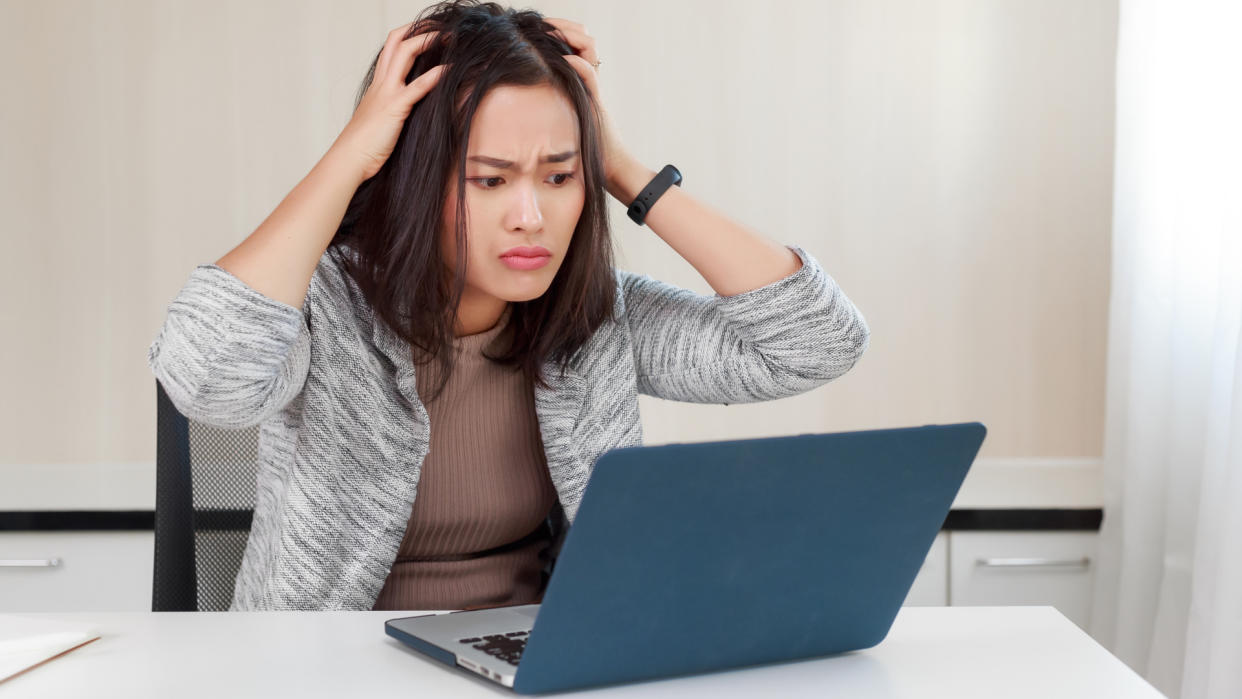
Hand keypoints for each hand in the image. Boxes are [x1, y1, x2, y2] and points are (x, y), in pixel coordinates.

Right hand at [332, 23, 446, 181]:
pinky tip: (450, 68)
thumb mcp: (379, 121)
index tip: (428, 32)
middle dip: (420, 29)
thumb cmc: (365, 146)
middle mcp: (381, 84)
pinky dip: (434, 76)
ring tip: (450, 36)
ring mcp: (387, 94)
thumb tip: (408, 109)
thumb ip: (392, 109)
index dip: (409, 36)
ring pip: (404, 54)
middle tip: (441, 26)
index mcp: (378, 86)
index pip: (391, 49)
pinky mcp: (395, 109)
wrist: (349, 160)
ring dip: (428, 41)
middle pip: (397, 42)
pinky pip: (416, 87)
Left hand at [543, 18, 634, 193]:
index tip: (535, 27)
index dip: (558, 30)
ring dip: (571, 36)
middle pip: (583, 38)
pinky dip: (577, 63)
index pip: (573, 42)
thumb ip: (543, 98)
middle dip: (563, 27)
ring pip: (588, 47)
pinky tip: (565, 60)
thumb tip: (513, 86)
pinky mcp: (596, 99)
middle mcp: (586, 78)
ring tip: (552, 33)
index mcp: (577, 78)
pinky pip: (589, 73)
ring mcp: (592, 86)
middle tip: (542, 23)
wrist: (604, 164)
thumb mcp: (555, 117)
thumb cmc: (577, 147)